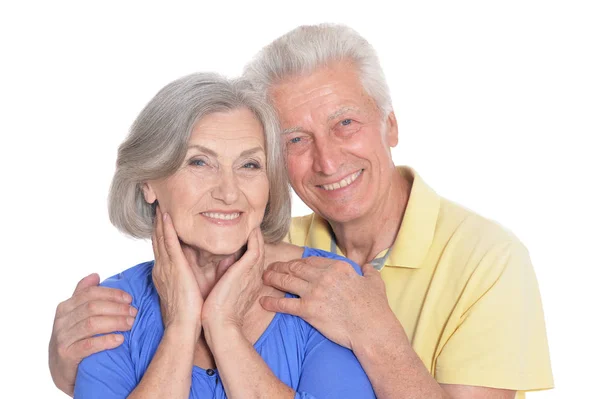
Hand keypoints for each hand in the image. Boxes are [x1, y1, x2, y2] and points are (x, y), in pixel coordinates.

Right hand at [49, 273, 135, 395]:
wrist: (62, 372)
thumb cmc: (74, 340)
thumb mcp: (76, 316)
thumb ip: (83, 295)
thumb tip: (95, 275)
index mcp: (65, 307)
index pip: (91, 293)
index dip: (112, 294)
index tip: (130, 298)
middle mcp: (61, 321)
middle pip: (93, 307)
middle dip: (117, 308)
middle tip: (134, 312)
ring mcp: (62, 338)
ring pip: (92, 324)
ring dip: (115, 322)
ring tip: (131, 324)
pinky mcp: (66, 355)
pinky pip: (88, 344)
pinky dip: (106, 340)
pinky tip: (120, 340)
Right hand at [151, 207, 202, 336]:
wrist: (184, 327)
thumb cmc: (190, 313)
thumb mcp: (192, 289)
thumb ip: (199, 275)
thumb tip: (221, 261)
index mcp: (166, 274)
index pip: (163, 249)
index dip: (162, 233)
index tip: (163, 218)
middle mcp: (163, 268)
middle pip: (158, 240)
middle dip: (157, 223)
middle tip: (157, 205)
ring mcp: (166, 268)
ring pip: (160, 238)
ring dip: (160, 221)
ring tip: (160, 204)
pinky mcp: (174, 268)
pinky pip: (168, 244)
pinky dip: (166, 229)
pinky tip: (166, 217)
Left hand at [202, 228, 265, 339]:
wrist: (220, 324)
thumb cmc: (218, 312)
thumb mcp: (224, 288)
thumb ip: (226, 273)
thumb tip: (223, 260)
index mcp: (248, 281)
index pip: (252, 259)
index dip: (251, 246)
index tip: (245, 235)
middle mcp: (254, 275)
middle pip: (258, 250)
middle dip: (255, 237)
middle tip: (251, 222)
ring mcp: (252, 271)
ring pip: (258, 246)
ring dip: (255, 232)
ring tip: (252, 220)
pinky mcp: (247, 268)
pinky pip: (255, 245)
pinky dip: (253, 235)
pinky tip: (250, 226)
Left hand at [261, 258, 397, 349]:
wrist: (371, 329)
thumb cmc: (375, 308)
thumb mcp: (375, 283)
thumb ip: (369, 272)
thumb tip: (367, 267)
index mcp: (338, 267)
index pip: (311, 260)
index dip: (298, 261)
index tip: (291, 264)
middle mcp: (323, 276)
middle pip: (295, 267)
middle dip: (281, 266)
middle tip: (271, 267)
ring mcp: (315, 292)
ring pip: (287, 280)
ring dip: (273, 278)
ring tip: (264, 278)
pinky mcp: (309, 310)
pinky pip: (285, 304)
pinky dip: (272, 302)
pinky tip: (263, 302)